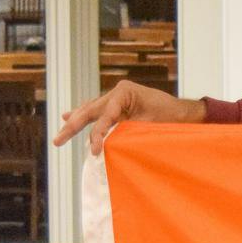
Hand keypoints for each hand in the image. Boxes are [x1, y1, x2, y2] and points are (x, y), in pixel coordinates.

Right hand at [53, 79, 205, 154]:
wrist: (184, 114)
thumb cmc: (170, 119)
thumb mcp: (148, 126)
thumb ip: (126, 131)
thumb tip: (106, 144)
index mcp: (125, 92)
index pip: (104, 115)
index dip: (97, 134)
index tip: (94, 151)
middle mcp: (117, 92)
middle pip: (90, 110)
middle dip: (73, 126)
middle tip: (57, 140)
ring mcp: (116, 98)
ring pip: (90, 110)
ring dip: (75, 121)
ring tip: (61, 133)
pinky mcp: (118, 105)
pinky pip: (97, 111)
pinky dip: (84, 116)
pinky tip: (69, 116)